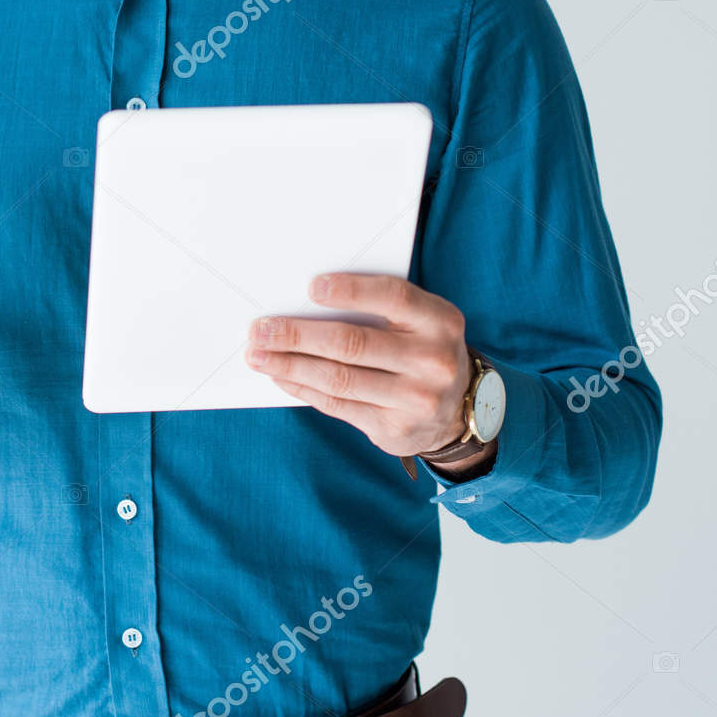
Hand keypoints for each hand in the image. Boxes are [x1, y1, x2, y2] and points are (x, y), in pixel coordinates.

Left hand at [244, 273, 473, 464]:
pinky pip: (337, 405)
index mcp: (440, 321)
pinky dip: (302, 388)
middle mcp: (432, 361)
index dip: (351, 291)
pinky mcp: (395, 429)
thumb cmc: (423, 349)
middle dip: (298, 335)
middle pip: (353, 343)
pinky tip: (281, 376)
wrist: (458, 410)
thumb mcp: (420, 322)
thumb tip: (305, 303)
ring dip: (290, 365)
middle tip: (260, 330)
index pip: (393, 297)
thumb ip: (380, 311)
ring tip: (259, 355)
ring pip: (339, 378)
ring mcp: (416, 399)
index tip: (311, 287)